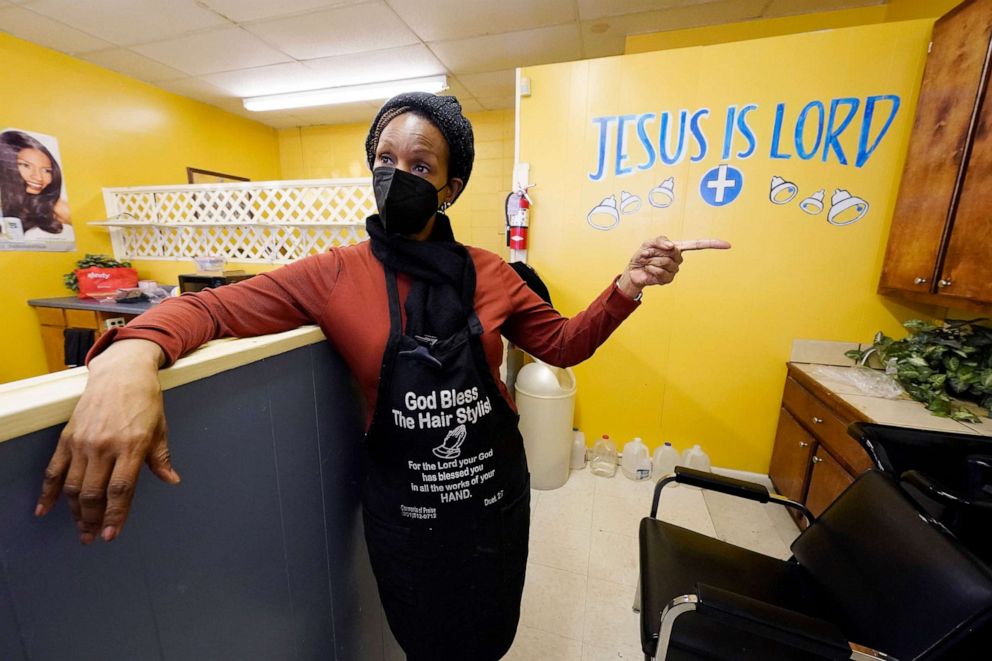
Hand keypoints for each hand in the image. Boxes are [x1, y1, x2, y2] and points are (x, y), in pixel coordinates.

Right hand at [35, 339, 178, 543]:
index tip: (112, 534)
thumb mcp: (159, 429)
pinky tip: (45, 510)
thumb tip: (171, 480)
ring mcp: (83, 442)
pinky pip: (54, 470)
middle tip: (93, 537)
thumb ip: (161, 458)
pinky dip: (47, 492)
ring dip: (74, 512)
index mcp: (131, 446)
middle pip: (93, 493)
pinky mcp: (67, 437)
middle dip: (93, 520)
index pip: (121, 489)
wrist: (121, 372)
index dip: (116, 515)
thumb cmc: (145, 401)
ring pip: (73, 486)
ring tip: (81, 528)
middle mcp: (105, 446)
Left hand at [617, 236, 731, 297]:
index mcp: (677, 248)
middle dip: (657, 252)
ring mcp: (674, 270)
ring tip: (648, 262)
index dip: (712, 244)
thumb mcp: (649, 243)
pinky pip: (661, 272)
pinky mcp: (668, 280)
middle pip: (674, 253)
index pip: (697, 245)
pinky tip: (649, 270)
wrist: (633, 271)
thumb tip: (672, 246)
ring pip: (666, 263)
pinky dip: (651, 269)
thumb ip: (660, 240)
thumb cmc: (642, 255)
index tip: (727, 245)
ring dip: (652, 261)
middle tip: (649, 254)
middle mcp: (678, 259)